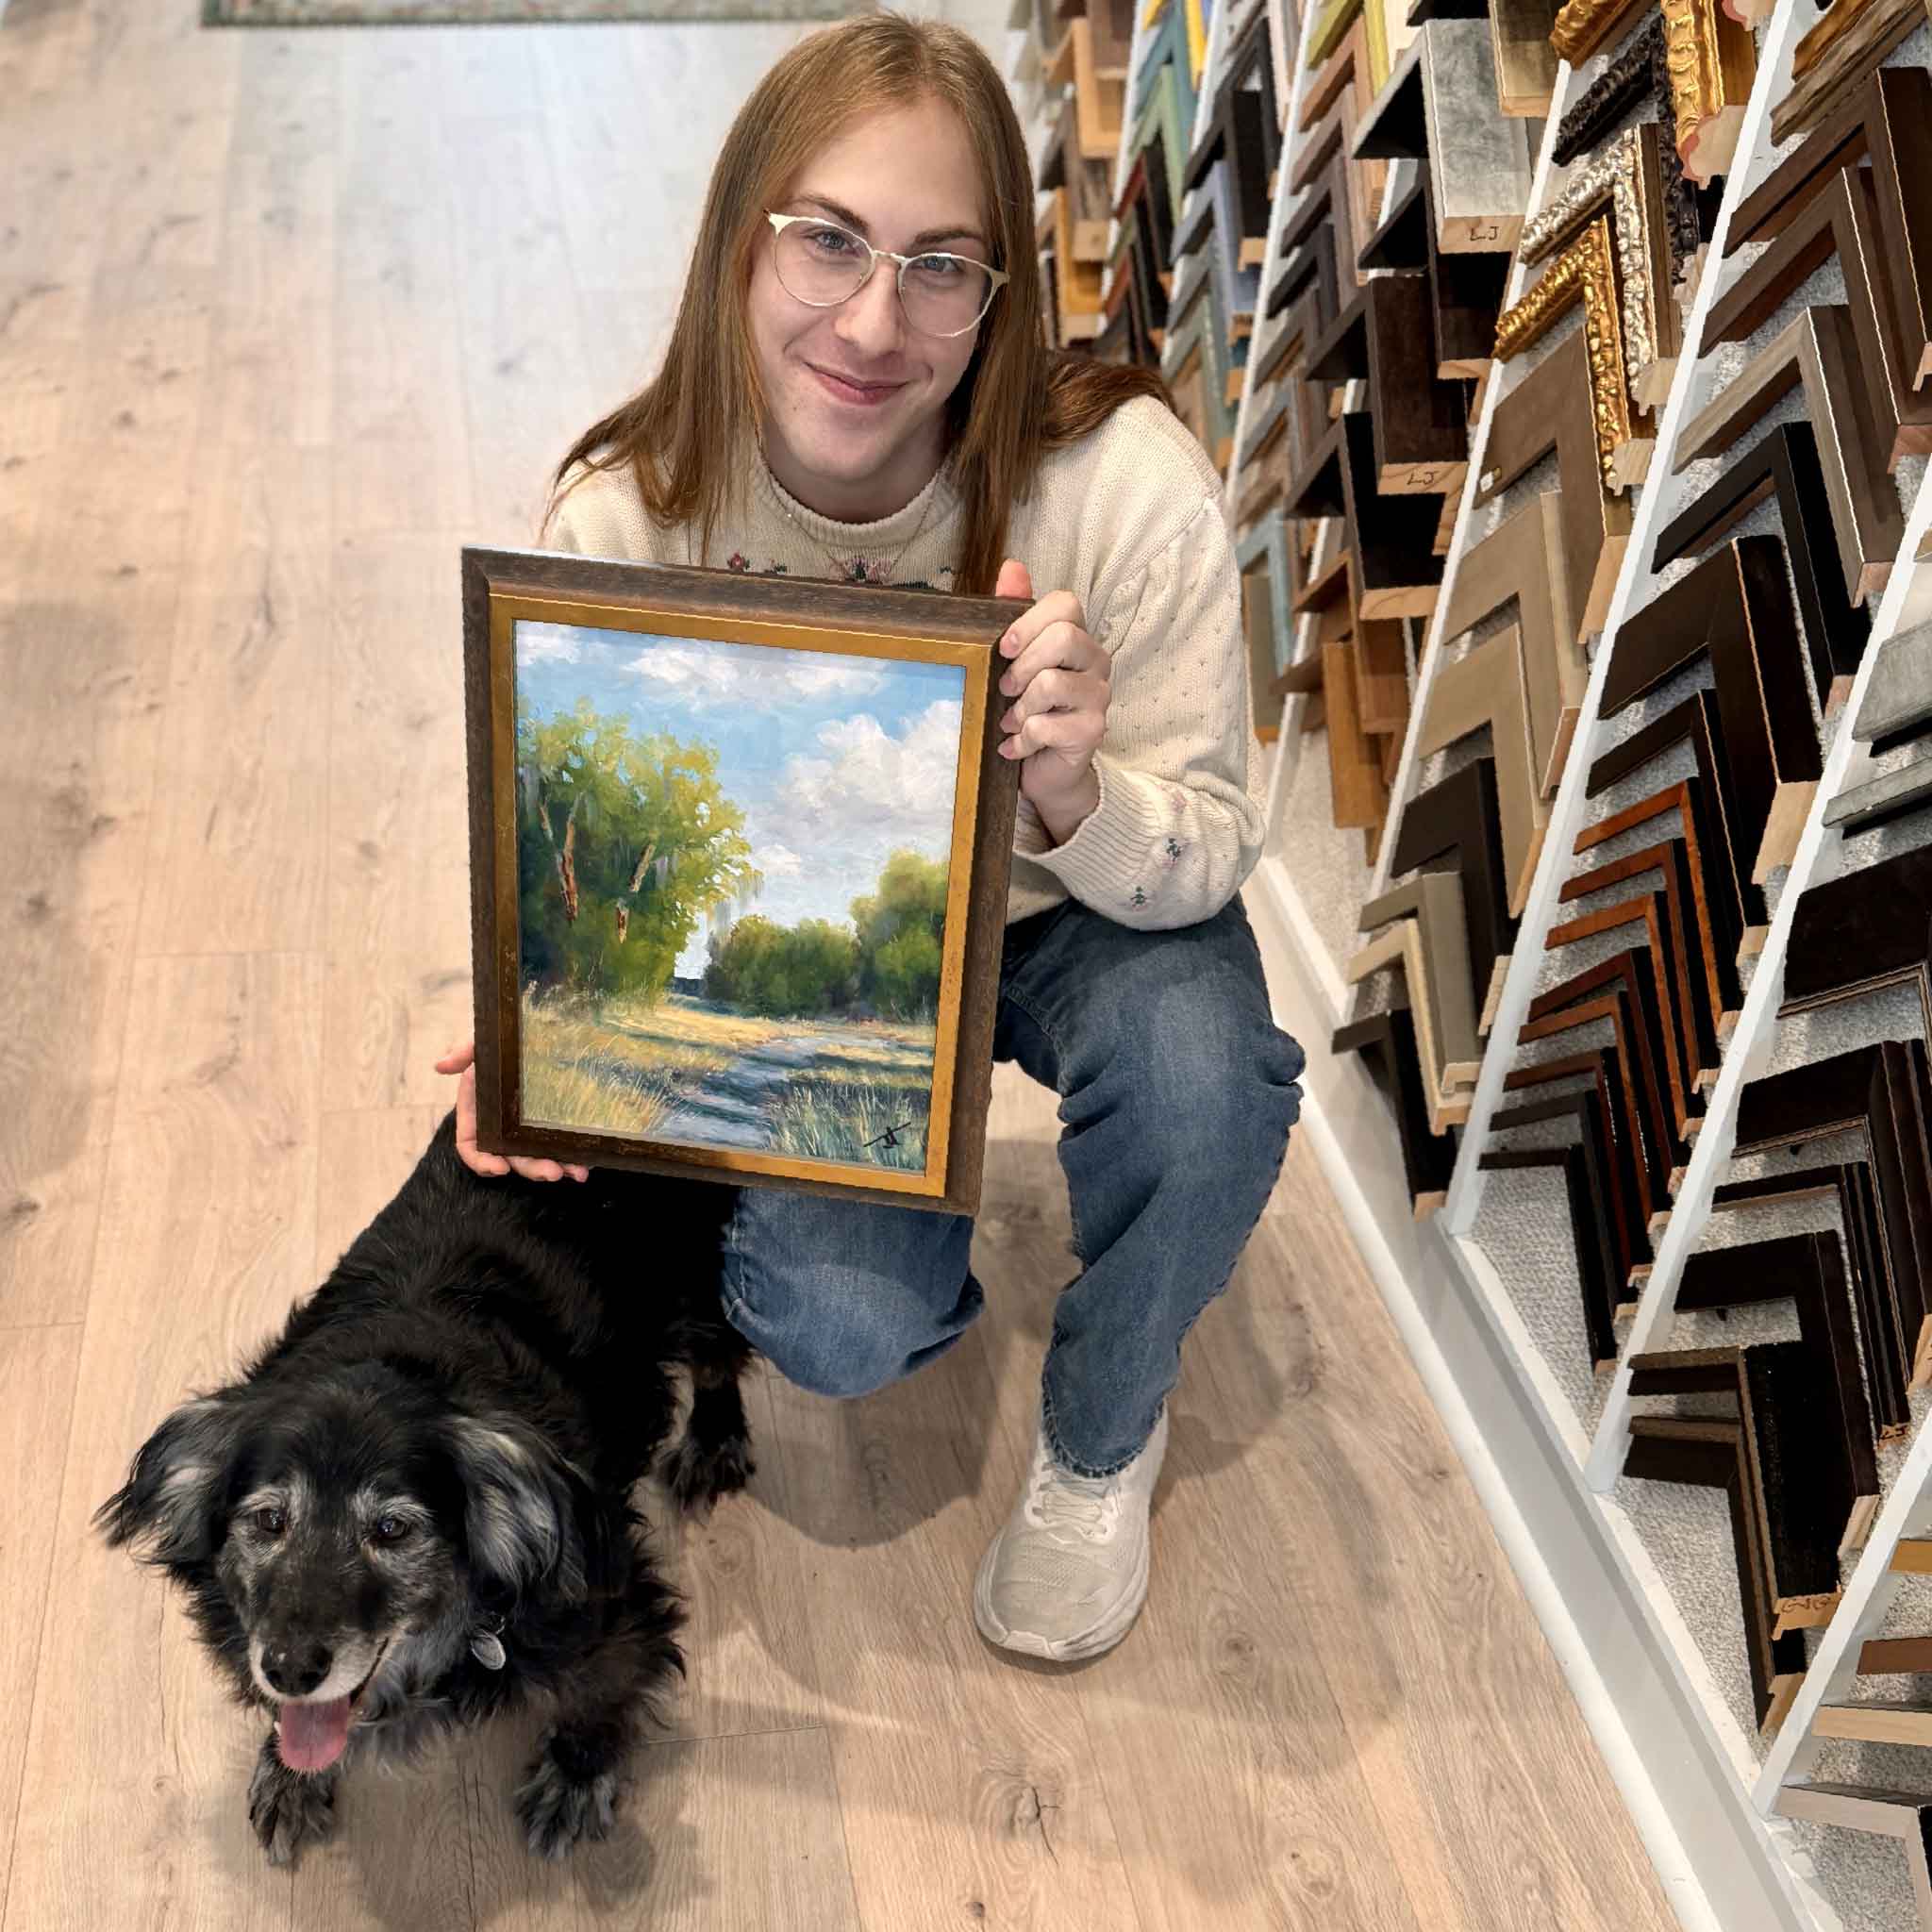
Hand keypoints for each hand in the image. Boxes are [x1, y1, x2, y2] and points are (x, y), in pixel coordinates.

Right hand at [433, 1043, 588, 1181]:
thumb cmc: (501, 1041)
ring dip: (557, 1167)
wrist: (532, 1032)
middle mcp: (501, 1126)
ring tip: (578, 1172)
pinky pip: (559, 1145)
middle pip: (512, 1159)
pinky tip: (589, 1160)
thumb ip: (464, 1052)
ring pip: (538, 1157)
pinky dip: (572, 1155)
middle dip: (532, 1169)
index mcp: (479, 1112)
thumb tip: (440, 1066)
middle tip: (554, 1173)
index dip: (483, 1162)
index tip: (501, 1168)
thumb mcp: (483, 1041)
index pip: (472, 1147)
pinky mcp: (552, 1124)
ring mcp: (527, 1128)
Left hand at [992, 559, 1106, 844]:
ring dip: (1019, 708)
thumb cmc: (1028, 711)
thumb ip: (1014, 614)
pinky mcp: (1094, 731)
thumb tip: (1011, 566)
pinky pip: (1046, 727)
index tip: (1003, 647)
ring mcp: (1099, 697)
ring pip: (1051, 684)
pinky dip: (1022, 740)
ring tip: (1011, 722)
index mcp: (1077, 637)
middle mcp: (1096, 661)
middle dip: (1022, 665)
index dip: (1029, 621)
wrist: (1044, 770)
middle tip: (1004, 688)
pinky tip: (1016, 747)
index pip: (1065, 604)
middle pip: (1063, 638)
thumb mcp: (1014, 662)